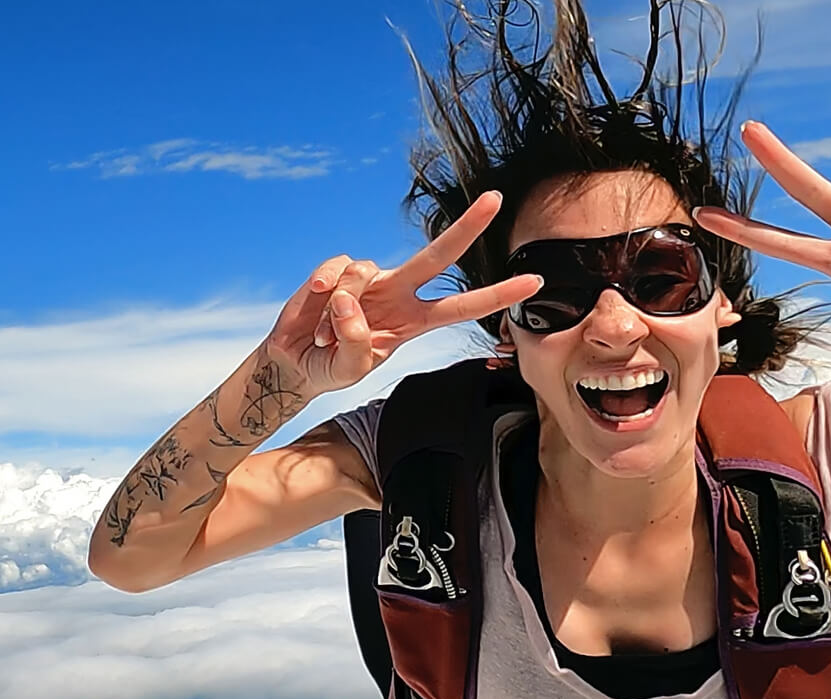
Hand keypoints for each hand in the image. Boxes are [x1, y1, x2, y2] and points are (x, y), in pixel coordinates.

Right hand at [265, 191, 541, 396]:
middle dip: (467, 227)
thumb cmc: (334, 365)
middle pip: (439, 255)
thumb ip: (357, 344)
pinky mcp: (337, 271)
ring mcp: (370, 279)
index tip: (534, 281)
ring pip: (365, 272)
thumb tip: (350, 300)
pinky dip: (322, 291)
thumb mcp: (352, 369)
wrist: (297, 362)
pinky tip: (314, 310)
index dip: (498, 294)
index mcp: (416, 321)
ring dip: (340, 310)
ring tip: (325, 335)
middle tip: (495, 198)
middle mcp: (399, 293)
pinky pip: (336, 270)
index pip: (464, 307)